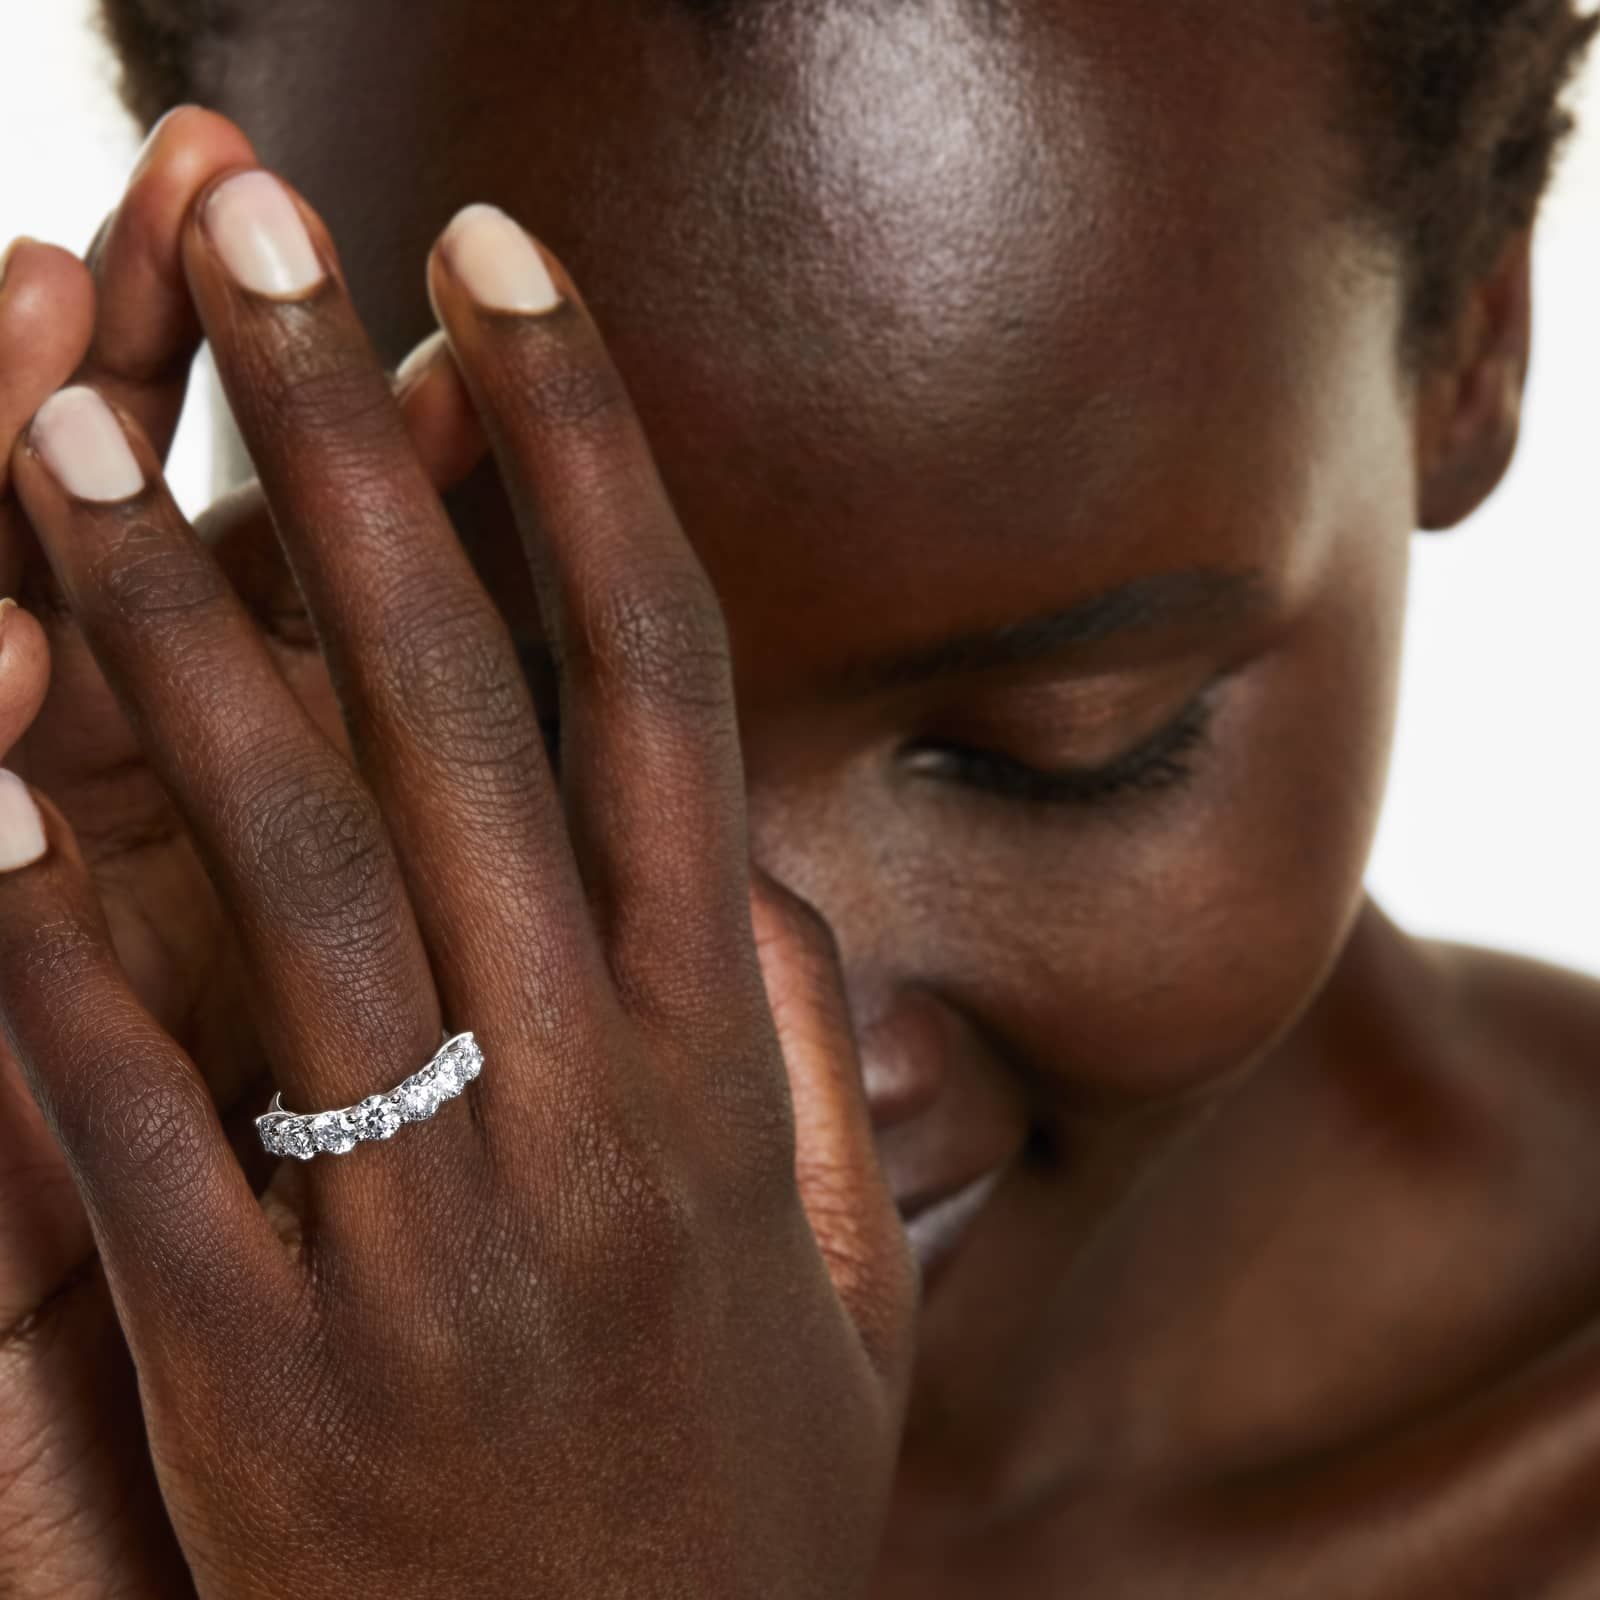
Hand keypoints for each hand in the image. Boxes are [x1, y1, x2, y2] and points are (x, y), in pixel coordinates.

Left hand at [0, 166, 915, 1596]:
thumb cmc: (741, 1479)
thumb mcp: (833, 1252)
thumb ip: (786, 1032)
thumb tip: (731, 843)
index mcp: (718, 1047)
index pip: (654, 675)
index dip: (580, 454)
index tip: (505, 271)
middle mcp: (589, 1094)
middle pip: (457, 704)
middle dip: (353, 443)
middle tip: (258, 221)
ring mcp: (425, 1222)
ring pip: (278, 857)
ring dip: (155, 619)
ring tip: (45, 407)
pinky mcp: (262, 1358)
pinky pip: (123, 1099)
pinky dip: (24, 921)